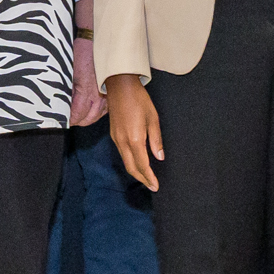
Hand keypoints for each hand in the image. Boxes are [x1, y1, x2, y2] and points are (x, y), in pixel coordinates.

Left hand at [68, 35, 106, 128]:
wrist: (95, 39)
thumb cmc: (81, 52)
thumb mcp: (68, 72)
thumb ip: (66, 91)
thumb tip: (61, 104)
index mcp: (86, 91)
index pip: (78, 115)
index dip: (69, 120)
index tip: (63, 120)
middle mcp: (99, 95)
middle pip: (88, 119)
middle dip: (78, 120)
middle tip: (69, 118)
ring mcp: (107, 93)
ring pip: (98, 115)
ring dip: (88, 117)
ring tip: (79, 115)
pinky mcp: (112, 90)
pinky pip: (106, 108)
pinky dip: (98, 111)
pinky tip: (91, 108)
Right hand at [107, 75, 161, 191]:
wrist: (120, 86)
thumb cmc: (139, 100)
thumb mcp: (153, 118)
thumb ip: (156, 140)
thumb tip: (159, 157)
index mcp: (134, 139)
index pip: (142, 165)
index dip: (149, 177)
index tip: (156, 186)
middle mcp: (122, 142)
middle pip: (131, 167)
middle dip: (142, 178)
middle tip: (152, 186)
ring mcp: (116, 139)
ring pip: (125, 161)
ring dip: (136, 171)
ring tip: (146, 177)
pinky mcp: (113, 135)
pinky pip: (122, 153)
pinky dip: (130, 162)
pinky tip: (137, 162)